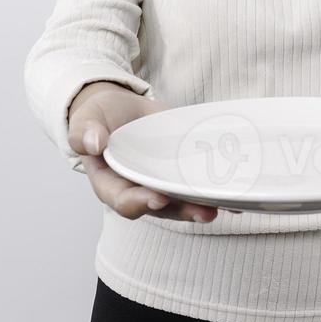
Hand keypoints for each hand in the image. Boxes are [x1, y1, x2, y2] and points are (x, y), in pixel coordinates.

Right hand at [68, 81, 217, 222]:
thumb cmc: (98, 119)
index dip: (141, 202)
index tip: (158, 198)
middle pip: (159, 208)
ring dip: (201, 206)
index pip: (124, 200)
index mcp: (110, 184)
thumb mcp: (86, 120)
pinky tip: (236, 197)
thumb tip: (93, 143)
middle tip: (203, 212)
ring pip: (181, 202)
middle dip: (181, 211)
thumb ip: (84, 132)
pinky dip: (215, 192)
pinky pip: (195, 186)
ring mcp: (160, 183)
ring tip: (223, 206)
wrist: (119, 109)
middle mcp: (138, 190)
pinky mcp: (178, 172)